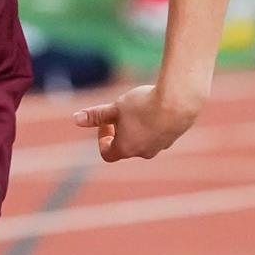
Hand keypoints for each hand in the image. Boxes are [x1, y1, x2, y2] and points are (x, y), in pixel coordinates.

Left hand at [72, 83, 202, 162]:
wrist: (178, 101)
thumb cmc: (143, 104)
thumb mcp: (116, 108)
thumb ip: (96, 116)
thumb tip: (76, 119)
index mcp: (125, 149)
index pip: (107, 153)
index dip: (102, 138)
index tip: (106, 121)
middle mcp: (143, 152)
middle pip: (126, 147)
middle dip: (121, 131)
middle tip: (122, 112)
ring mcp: (160, 146)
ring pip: (144, 140)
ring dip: (138, 127)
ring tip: (141, 107)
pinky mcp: (174, 136)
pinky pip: (160, 134)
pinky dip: (155, 123)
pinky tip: (157, 105)